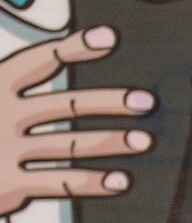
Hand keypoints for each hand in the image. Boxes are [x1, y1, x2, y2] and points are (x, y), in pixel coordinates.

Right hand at [0, 25, 153, 215]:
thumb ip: (19, 86)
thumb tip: (65, 58)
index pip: (39, 60)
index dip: (73, 48)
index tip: (109, 38)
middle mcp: (1, 114)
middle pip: (65, 104)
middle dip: (109, 101)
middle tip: (146, 101)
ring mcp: (5, 150)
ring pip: (70, 143)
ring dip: (111, 142)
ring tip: (143, 140)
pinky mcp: (9, 184)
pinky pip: (60, 181)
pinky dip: (93, 181)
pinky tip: (120, 181)